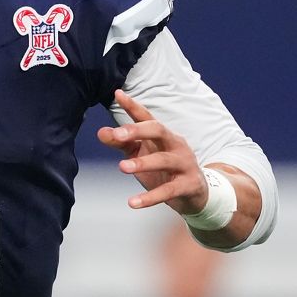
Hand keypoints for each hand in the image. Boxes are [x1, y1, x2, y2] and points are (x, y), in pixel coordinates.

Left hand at [98, 89, 207, 214]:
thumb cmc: (164, 170)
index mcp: (163, 135)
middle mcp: (175, 144)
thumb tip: (101, 133)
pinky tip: (133, 202)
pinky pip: (169, 191)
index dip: (133, 106)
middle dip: (138, 130)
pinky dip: (150, 197)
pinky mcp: (188, 185)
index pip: (147, 117)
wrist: (196, 194)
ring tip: (122, 167)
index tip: (117, 94)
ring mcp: (184, 164)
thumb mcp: (142, 154)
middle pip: (158, 130)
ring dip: (143, 163)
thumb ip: (122, 142)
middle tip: (118, 134)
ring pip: (164, 159)